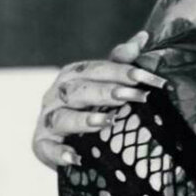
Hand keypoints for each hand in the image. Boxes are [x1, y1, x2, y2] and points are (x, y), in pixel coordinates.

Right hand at [32, 31, 167, 169]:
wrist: (71, 144)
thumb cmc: (91, 109)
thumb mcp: (106, 85)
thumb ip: (119, 64)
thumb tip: (142, 38)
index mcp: (72, 76)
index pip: (97, 69)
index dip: (125, 72)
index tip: (154, 80)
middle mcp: (56, 95)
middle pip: (78, 91)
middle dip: (108, 93)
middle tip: (137, 96)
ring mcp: (47, 120)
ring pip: (62, 117)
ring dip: (84, 120)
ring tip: (109, 122)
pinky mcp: (42, 145)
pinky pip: (48, 149)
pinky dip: (60, 153)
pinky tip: (76, 158)